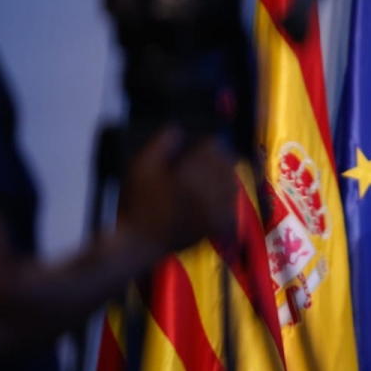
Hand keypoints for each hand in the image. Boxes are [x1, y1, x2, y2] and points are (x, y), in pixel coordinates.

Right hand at [118, 127, 238, 255]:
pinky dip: (225, 204)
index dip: (204, 145)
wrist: (139, 241)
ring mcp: (217, 210)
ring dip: (222, 180)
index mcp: (193, 172)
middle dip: (214, 161)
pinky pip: (232, 209)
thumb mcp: (140, 167)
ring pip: (232, 184)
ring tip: (206, 183)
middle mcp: (210, 189)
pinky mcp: (218, 226)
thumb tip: (176, 129)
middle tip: (199, 166)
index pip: (214, 146)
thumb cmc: (137, 203)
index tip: (194, 150)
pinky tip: (212, 203)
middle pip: (226, 163)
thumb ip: (160, 144)